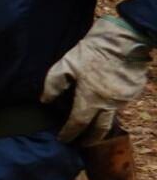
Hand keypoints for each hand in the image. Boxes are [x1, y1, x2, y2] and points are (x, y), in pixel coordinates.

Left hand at [42, 17, 150, 142]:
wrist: (127, 37)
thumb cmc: (94, 49)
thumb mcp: (67, 63)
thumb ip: (54, 83)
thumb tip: (45, 100)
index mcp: (91, 98)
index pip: (78, 123)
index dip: (69, 133)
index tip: (62, 139)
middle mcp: (110, 103)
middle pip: (99, 129)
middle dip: (89, 139)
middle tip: (81, 143)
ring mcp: (125, 98)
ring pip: (111, 117)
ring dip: (101, 122)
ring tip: (91, 122)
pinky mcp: (134, 91)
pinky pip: (121, 104)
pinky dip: (110, 107)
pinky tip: (104, 103)